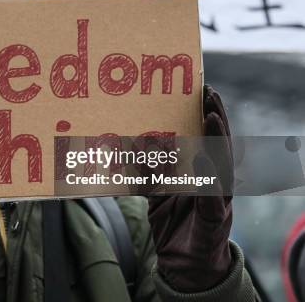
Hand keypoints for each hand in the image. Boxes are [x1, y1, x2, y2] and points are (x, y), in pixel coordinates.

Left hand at [147, 85, 232, 291]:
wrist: (183, 266)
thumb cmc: (174, 225)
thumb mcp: (155, 194)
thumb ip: (149, 173)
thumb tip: (135, 149)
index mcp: (203, 174)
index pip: (209, 140)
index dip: (207, 115)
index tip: (202, 90)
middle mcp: (215, 183)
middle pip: (220, 146)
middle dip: (215, 118)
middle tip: (209, 93)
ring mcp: (219, 201)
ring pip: (222, 167)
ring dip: (217, 141)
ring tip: (210, 117)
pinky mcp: (214, 222)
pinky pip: (212, 200)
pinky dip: (208, 181)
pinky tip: (203, 162)